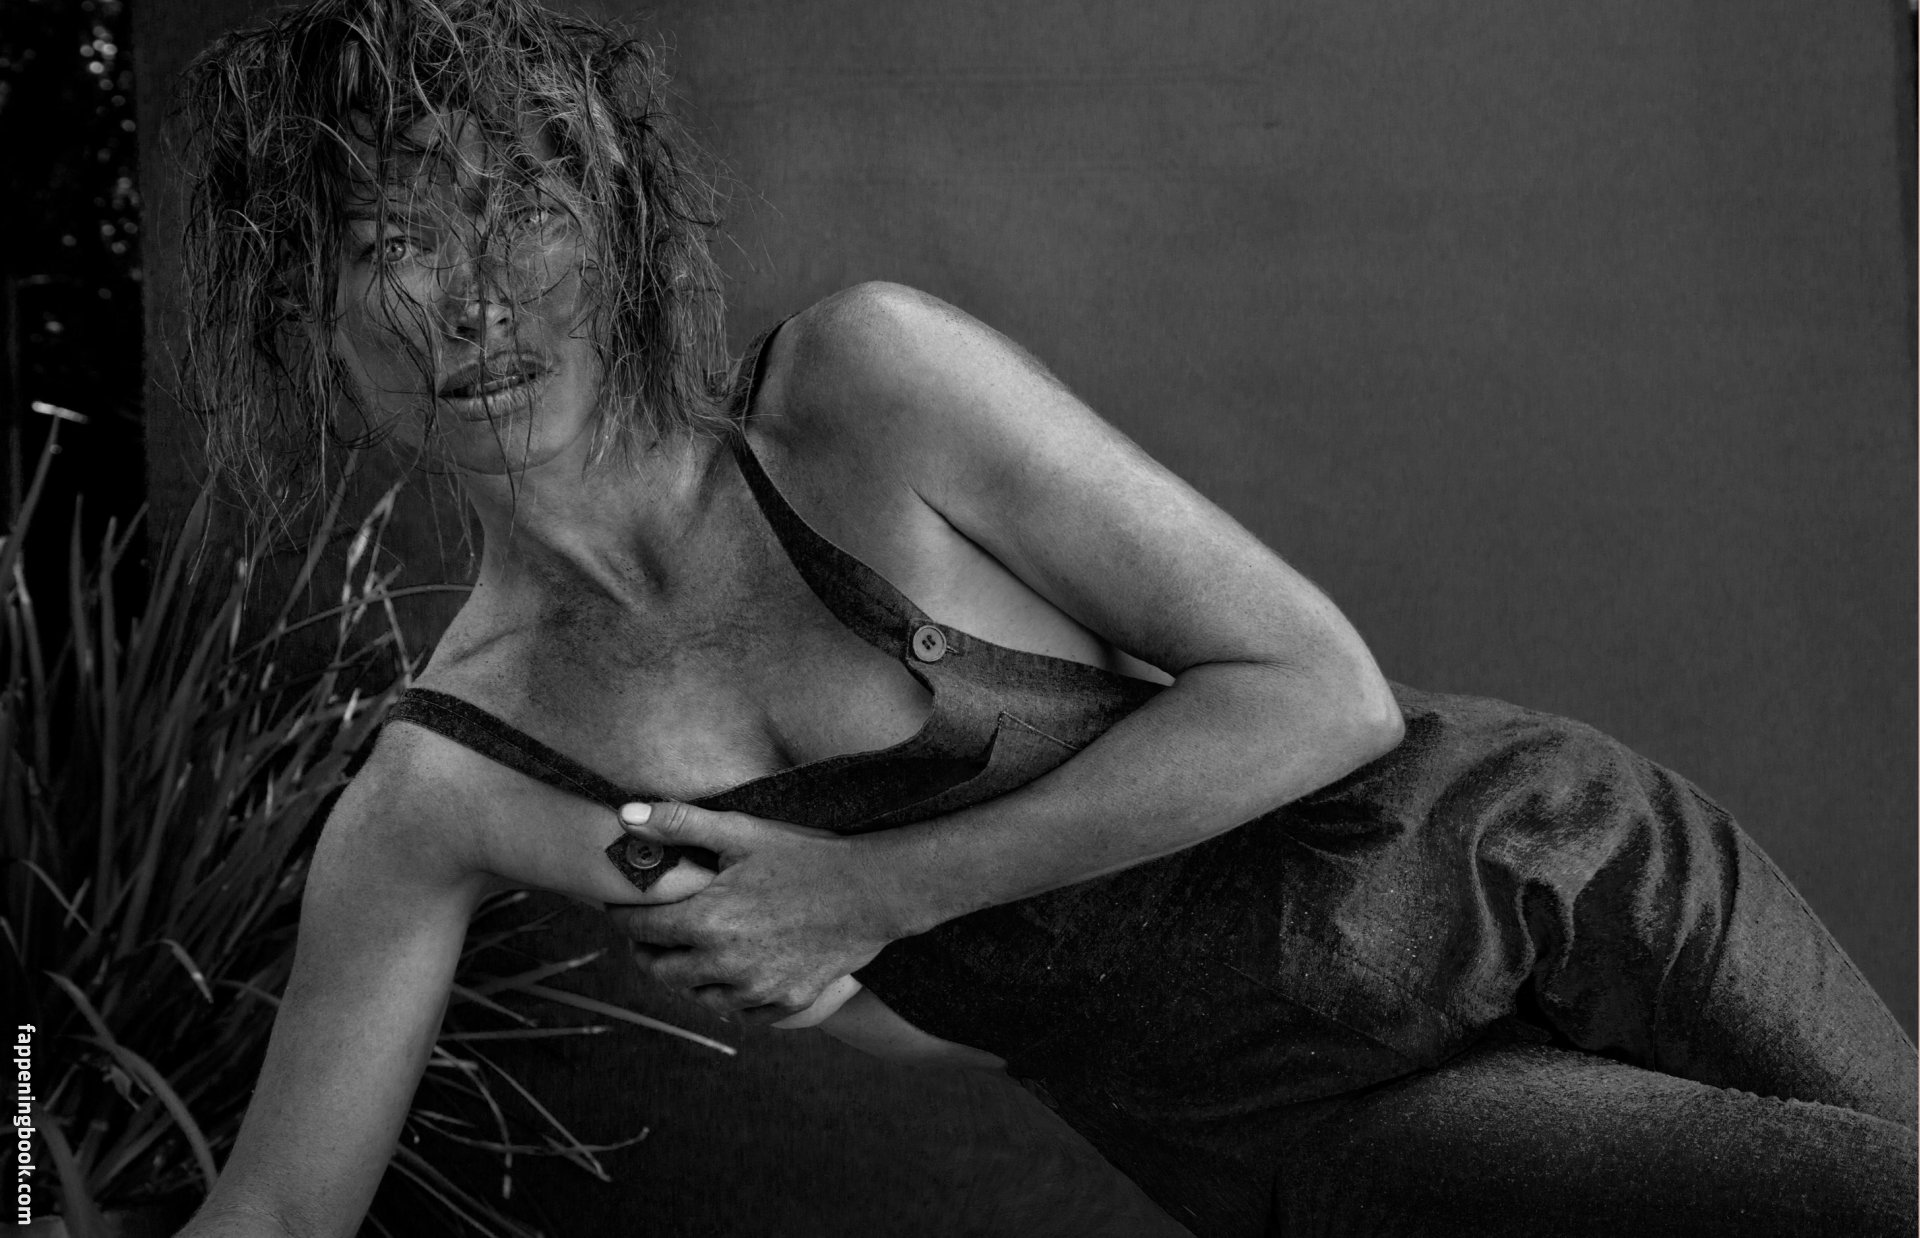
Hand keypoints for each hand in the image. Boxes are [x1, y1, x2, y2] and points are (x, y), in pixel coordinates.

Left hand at [605, 802, 901, 1025]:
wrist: (874, 892)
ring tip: (696, 949)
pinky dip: (732, 993)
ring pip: (699, 995)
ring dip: (690, 974)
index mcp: (706, 922)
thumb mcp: (742, 832)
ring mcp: (755, 989)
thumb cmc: (807, 856)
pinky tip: (738, 968)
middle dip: (650, 950)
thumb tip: (624, 814)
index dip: (624, 916)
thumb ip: (679, 823)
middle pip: (661, 971)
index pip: (640, 928)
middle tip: (655, 932)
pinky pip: (741, 1010)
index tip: (623, 907)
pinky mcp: (784, 1003)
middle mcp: (724, 965)